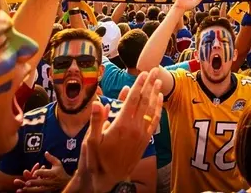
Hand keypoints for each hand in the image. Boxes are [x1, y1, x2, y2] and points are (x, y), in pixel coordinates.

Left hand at [17, 152, 70, 191]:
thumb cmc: (60, 172)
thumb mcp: (58, 164)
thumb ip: (51, 158)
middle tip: (27, 182)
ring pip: (39, 190)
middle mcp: (51, 181)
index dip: (39, 172)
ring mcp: (49, 188)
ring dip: (31, 189)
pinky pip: (39, 192)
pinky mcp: (47, 192)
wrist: (66, 183)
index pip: (45, 173)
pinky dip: (33, 191)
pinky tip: (26, 191)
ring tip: (24, 188)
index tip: (34, 173)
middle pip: (41, 182)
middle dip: (34, 182)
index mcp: (53, 173)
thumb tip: (45, 152)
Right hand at [79, 69, 162, 192]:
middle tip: (154, 70)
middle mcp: (134, 128)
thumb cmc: (95, 160)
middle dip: (149, 84)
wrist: (108, 180)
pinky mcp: (144, 141)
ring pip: (151, 110)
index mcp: (121, 125)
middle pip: (144, 101)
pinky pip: (154, 122)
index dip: (138, 85)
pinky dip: (157, 110)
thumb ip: (96, 120)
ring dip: (155, 94)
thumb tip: (99, 101)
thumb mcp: (90, 141)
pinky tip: (159, 102)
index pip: (132, 99)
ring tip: (159, 81)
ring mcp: (141, 134)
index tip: (143, 73)